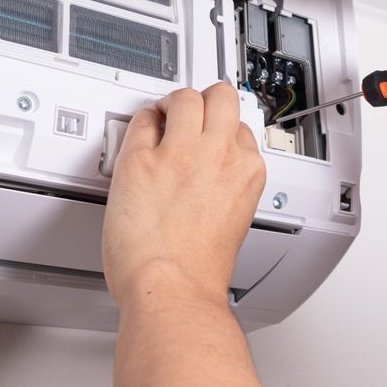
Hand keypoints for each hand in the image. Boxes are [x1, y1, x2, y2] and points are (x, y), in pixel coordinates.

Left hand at [102, 83, 266, 310]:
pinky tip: (140, 134)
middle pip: (221, 97)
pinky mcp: (141, 159)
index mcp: (246, 172)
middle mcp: (218, 155)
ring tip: (164, 115)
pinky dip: (141, 123)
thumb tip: (212, 180)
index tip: (211, 135)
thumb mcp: (235, 221)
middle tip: (190, 111)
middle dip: (206, 99)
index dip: (222, 131)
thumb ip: (227, 189)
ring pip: (185, 97)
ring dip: (173, 103)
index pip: (242, 129)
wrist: (172, 290)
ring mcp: (179, 153)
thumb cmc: (199, 272)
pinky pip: (142, 120)